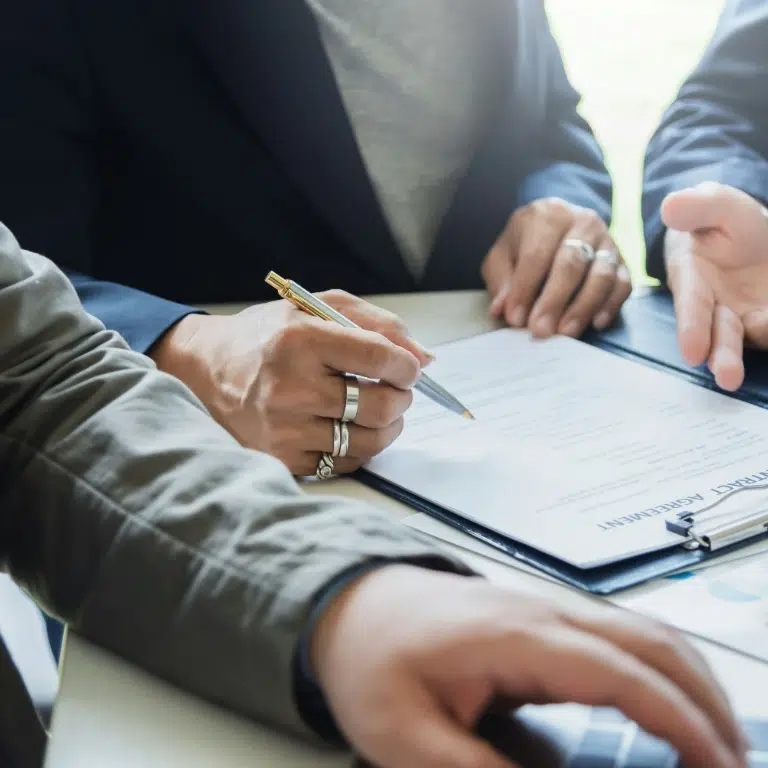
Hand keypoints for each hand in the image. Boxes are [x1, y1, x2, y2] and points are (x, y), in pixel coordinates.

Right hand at [151, 291, 431, 475]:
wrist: (205, 369)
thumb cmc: (267, 336)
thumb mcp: (315, 307)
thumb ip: (374, 324)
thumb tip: (424, 357)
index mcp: (300, 340)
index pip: (380, 358)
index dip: (408, 365)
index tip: (409, 367)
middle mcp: (290, 387)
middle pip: (381, 406)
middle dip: (403, 398)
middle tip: (397, 390)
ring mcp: (284, 429)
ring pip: (368, 441)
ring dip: (389, 426)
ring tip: (379, 410)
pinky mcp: (281, 458)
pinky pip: (344, 463)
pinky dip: (359, 447)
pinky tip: (349, 428)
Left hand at [312, 566, 747, 767]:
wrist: (349, 603)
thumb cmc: (372, 664)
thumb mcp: (407, 737)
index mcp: (517, 637)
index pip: (620, 673)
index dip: (680, 721)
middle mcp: (543, 609)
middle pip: (649, 638)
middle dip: (706, 698)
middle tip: (735, 762)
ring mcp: (543, 604)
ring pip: (641, 627)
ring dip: (690, 677)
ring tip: (717, 739)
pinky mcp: (538, 612)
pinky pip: (617, 631)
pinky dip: (659, 664)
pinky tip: (665, 701)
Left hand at [482, 198, 631, 337]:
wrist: (556, 229)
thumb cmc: (524, 246)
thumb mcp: (502, 257)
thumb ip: (501, 282)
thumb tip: (501, 309)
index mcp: (548, 215)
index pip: (536, 254)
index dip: (524, 289)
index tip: (515, 318)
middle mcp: (582, 222)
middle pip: (571, 264)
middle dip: (554, 301)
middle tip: (541, 330)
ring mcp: (607, 241)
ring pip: (601, 275)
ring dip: (582, 308)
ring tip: (565, 332)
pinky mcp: (623, 261)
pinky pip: (623, 285)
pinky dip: (611, 305)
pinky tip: (595, 324)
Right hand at [662, 182, 767, 390]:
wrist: (747, 234)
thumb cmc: (724, 222)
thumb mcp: (715, 204)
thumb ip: (698, 206)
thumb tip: (669, 206)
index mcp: (694, 279)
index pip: (692, 306)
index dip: (692, 328)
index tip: (692, 352)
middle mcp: (716, 306)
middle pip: (719, 335)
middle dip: (724, 356)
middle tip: (729, 378)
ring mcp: (744, 318)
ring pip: (746, 340)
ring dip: (747, 354)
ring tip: (749, 358)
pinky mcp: (764, 322)